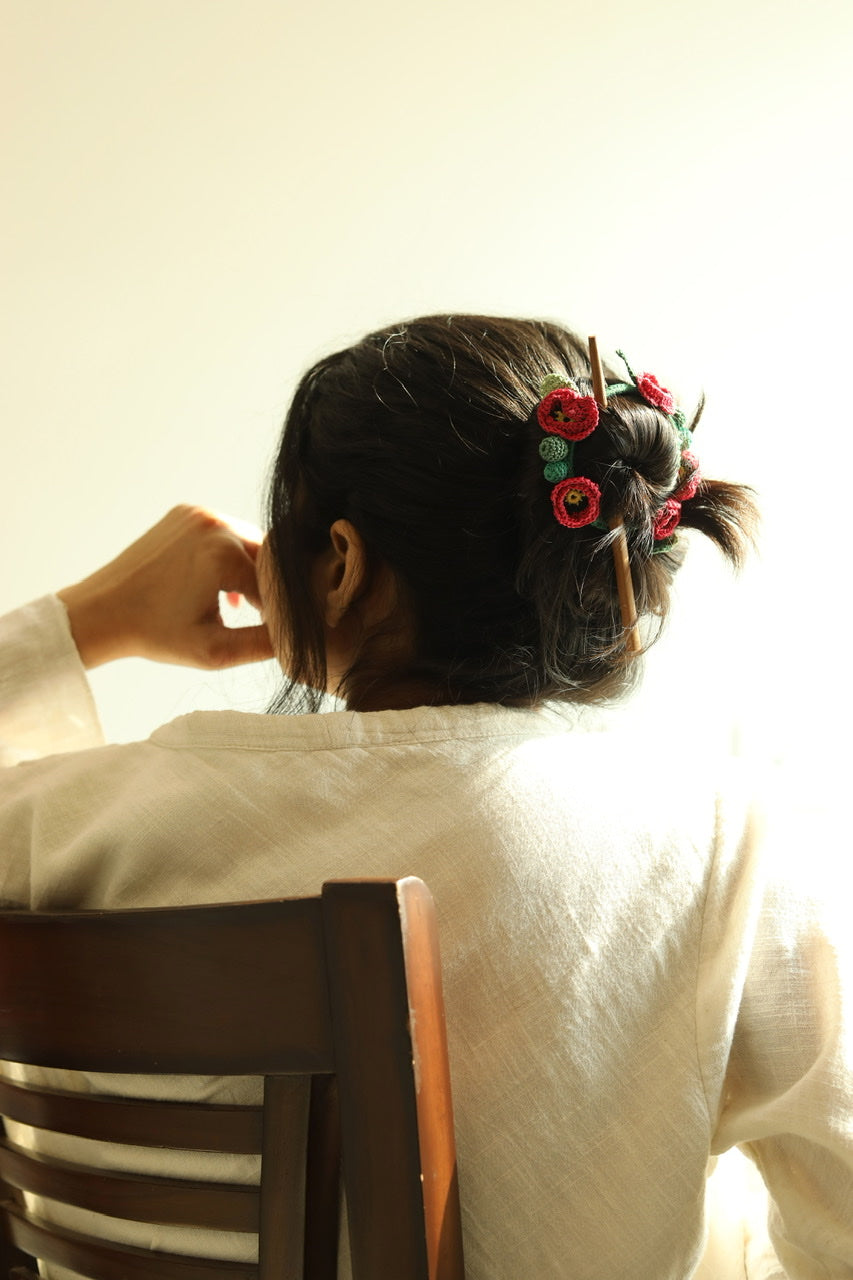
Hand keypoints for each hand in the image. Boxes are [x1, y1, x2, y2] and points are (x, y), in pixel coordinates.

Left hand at [57, 506, 274, 669]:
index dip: (280, 613)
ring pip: (248, 542)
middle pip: (269, 556)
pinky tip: (219, 585)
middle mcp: (214, 524)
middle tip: (259, 618)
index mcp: (222, 555)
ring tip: (237, 603)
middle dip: (270, 587)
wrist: (100, 612)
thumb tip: (303, 638)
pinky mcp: (184, 513)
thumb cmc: (154, 635)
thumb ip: (265, 645)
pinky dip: (229, 555)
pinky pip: (225, 532)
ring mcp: (197, 514)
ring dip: (251, 570)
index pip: (278, 584)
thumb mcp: (215, 651)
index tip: (275, 633)